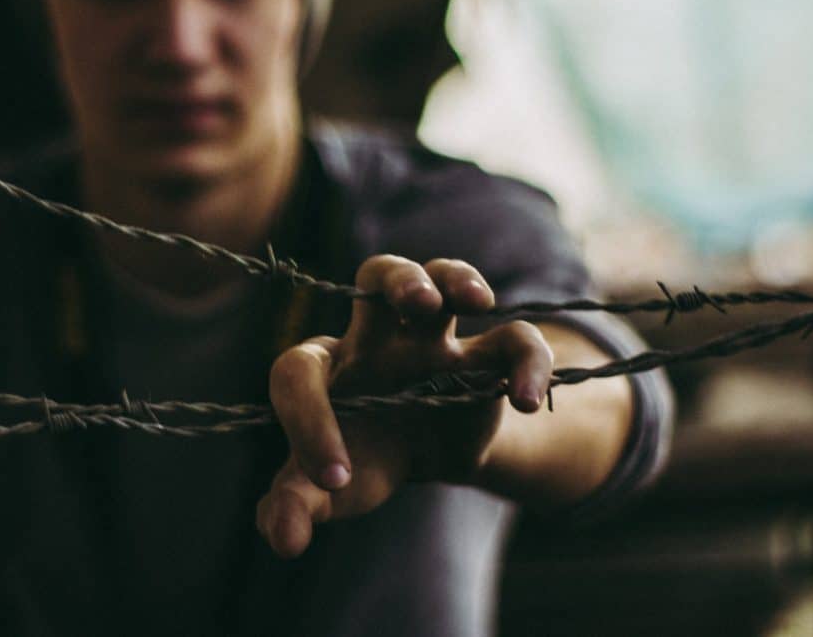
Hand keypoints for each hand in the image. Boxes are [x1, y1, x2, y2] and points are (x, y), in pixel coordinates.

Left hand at [256, 254, 554, 557]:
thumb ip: (295, 506)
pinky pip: (516, 342)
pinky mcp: (486, 360)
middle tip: (414, 304)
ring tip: (474, 300)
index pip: (299, 370)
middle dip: (395, 279)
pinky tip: (525, 401)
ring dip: (457, 279)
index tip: (333, 478)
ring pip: (443, 278)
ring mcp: (433, 341)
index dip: (306, 420)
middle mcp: (377, 337)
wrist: (427, 456)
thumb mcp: (329, 491)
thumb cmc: (365, 458)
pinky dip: (528, 363)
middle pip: (377, 275)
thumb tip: (283, 538)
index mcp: (327, 367)